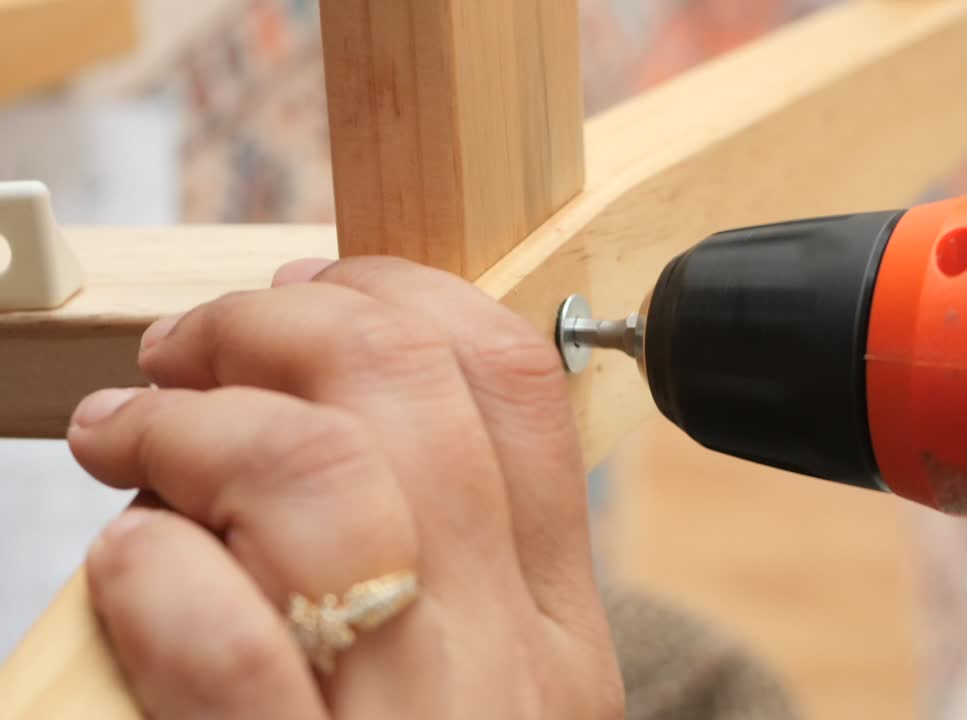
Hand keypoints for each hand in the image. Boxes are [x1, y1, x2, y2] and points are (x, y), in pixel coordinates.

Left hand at [68, 257, 623, 717]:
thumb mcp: (486, 691)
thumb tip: (325, 409)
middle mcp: (505, 663)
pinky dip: (158, 571)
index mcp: (553, 623)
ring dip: (198, 424)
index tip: (315, 288)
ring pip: (327, 485)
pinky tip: (131, 564)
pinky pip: (230, 646)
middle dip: (282, 326)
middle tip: (189, 347)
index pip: (517, 384)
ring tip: (125, 438)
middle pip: (413, 395)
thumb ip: (440, 566)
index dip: (406, 295)